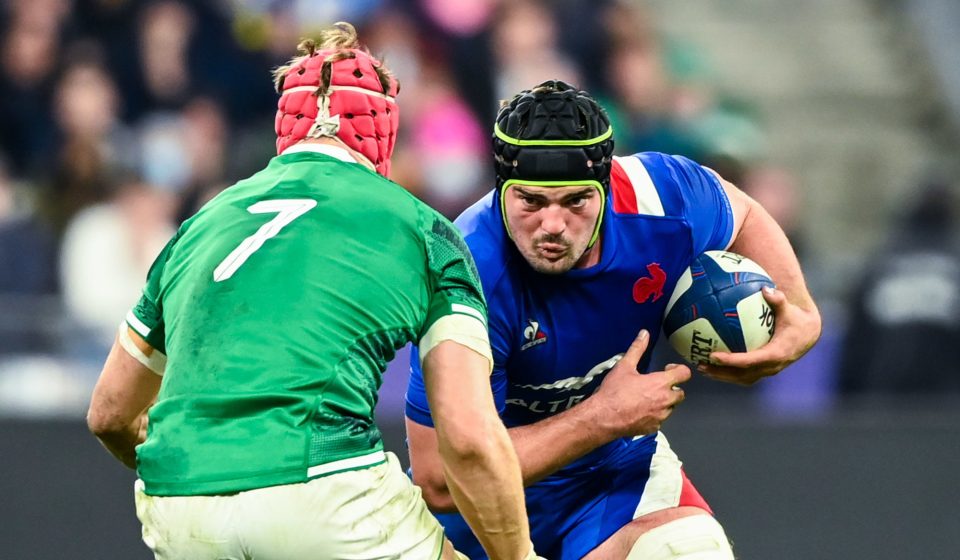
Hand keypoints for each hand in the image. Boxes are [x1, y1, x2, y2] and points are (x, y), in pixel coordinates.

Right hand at [592, 330, 691, 437]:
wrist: (604, 417)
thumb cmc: (614, 391)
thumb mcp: (624, 366)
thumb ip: (637, 349)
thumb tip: (644, 333)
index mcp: (661, 383)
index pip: (684, 374)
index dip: (678, 370)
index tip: (666, 370)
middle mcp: (665, 400)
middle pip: (680, 393)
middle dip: (671, 388)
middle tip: (656, 386)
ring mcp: (661, 416)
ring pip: (671, 408)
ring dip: (664, 403)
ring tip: (647, 399)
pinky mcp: (653, 428)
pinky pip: (660, 420)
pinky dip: (654, 415)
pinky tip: (640, 411)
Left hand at [701, 287, 820, 384]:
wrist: (807, 334)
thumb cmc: (795, 319)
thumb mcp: (790, 310)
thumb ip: (779, 300)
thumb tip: (766, 289)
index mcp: (776, 354)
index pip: (750, 361)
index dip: (731, 361)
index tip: (713, 355)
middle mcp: (771, 366)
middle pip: (742, 375)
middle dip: (721, 372)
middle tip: (700, 364)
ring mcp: (767, 370)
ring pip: (741, 378)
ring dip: (721, 375)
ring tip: (701, 367)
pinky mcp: (764, 370)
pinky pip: (743, 374)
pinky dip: (727, 371)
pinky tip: (712, 363)